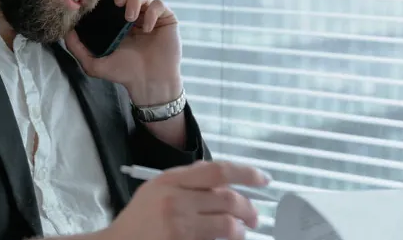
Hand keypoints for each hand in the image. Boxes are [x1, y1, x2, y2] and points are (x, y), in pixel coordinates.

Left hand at [65, 0, 181, 104]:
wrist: (149, 83)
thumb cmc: (124, 73)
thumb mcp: (94, 63)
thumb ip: (77, 48)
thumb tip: (65, 31)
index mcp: (116, 20)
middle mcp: (134, 14)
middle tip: (117, 2)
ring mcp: (150, 15)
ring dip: (135, 0)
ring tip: (130, 18)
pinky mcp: (166, 18)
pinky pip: (159, 4)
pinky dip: (152, 12)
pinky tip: (148, 28)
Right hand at [103, 161, 269, 239]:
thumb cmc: (138, 219)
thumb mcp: (157, 188)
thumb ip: (187, 179)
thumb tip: (223, 176)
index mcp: (171, 180)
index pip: (218, 171)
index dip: (246, 173)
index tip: (263, 179)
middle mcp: (176, 200)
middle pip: (227, 199)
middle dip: (248, 208)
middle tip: (255, 217)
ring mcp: (178, 226)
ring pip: (227, 224)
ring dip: (240, 229)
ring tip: (241, 231)